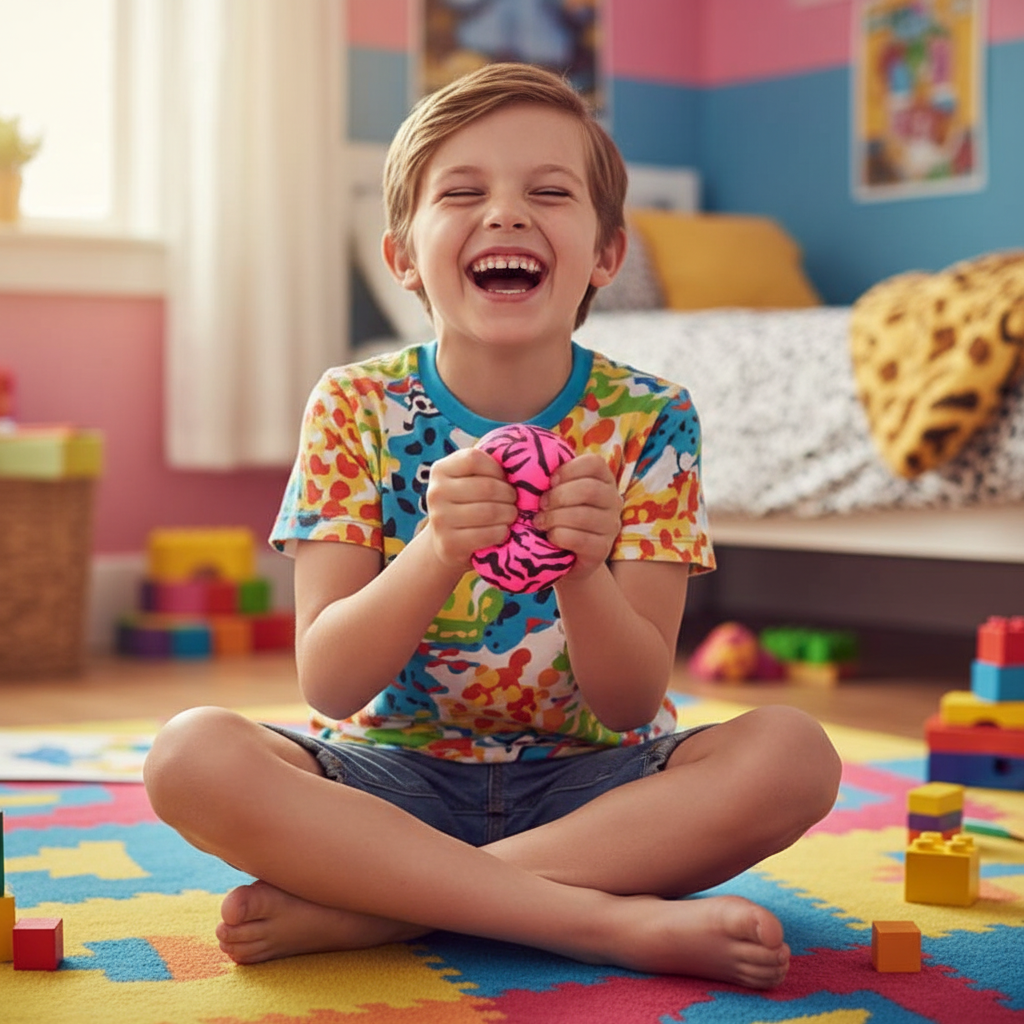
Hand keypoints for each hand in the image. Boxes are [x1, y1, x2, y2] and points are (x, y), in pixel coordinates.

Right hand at [424, 448, 517, 570]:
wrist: (445, 542)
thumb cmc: (466, 504)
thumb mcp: (467, 481)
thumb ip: (484, 469)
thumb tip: (519, 464)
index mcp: (440, 470)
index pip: (474, 459)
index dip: (496, 469)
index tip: (503, 479)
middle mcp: (436, 492)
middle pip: (486, 487)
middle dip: (509, 495)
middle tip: (514, 501)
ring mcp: (440, 519)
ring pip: (489, 512)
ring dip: (509, 514)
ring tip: (511, 515)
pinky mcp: (449, 543)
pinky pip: (488, 534)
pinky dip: (502, 532)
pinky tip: (502, 531)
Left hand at [534, 454, 621, 580]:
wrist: (562, 555)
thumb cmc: (556, 515)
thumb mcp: (557, 492)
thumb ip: (553, 477)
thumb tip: (533, 462)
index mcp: (603, 480)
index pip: (595, 463)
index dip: (569, 469)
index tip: (550, 481)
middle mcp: (613, 501)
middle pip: (589, 489)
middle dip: (558, 496)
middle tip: (541, 505)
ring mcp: (611, 527)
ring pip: (583, 515)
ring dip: (554, 517)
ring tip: (540, 522)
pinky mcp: (602, 549)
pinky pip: (579, 539)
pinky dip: (558, 535)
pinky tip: (550, 536)